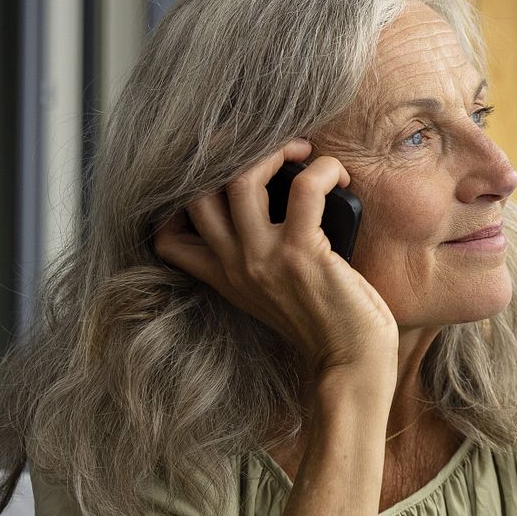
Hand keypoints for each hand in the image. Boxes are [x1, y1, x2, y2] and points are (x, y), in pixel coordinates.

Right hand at [152, 139, 398, 381]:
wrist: (350, 365)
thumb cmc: (328, 326)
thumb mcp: (274, 296)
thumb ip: (259, 262)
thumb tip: (277, 207)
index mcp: (225, 276)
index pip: (167, 236)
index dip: (181, 199)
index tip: (221, 177)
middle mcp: (235, 265)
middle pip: (198, 190)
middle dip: (230, 153)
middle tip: (274, 150)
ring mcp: (263, 258)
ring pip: (241, 178)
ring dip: (275, 151)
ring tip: (304, 153)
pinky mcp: (300, 254)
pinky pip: (305, 188)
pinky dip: (324, 171)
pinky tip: (338, 178)